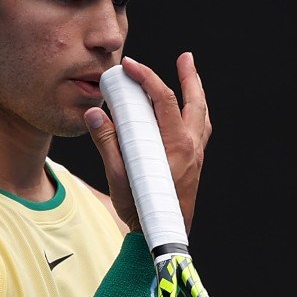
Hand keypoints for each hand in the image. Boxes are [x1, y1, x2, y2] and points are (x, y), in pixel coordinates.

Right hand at [85, 52, 210, 236]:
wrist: (162, 238)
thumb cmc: (141, 211)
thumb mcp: (118, 177)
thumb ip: (108, 143)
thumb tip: (95, 114)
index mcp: (176, 146)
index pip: (164, 101)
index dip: (147, 78)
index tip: (130, 67)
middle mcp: (192, 148)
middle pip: (195, 102)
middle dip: (189, 78)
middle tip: (185, 57)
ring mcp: (196, 157)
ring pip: (201, 117)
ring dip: (195, 94)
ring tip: (190, 78)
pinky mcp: (194, 166)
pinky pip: (199, 131)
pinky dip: (194, 114)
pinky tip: (186, 113)